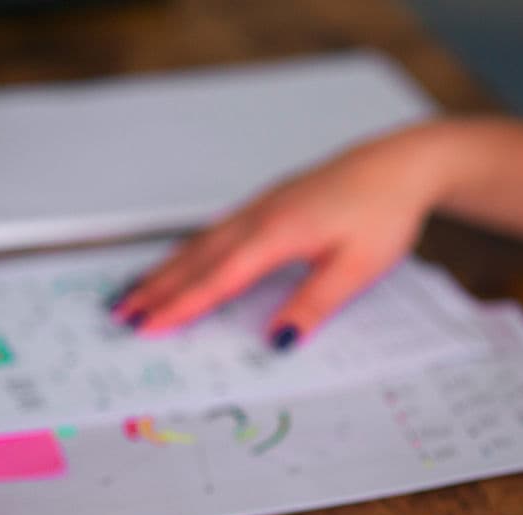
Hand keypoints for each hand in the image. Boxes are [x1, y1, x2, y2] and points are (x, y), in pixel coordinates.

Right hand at [110, 127, 440, 344]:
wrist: (401, 164)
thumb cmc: (384, 211)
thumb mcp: (357, 267)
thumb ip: (314, 304)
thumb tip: (277, 341)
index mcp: (278, 233)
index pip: (219, 278)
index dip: (181, 306)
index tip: (148, 327)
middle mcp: (261, 216)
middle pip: (197, 258)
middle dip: (157, 288)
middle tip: (120, 314)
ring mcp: (263, 205)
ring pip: (203, 242)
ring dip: (168, 268)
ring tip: (137, 291)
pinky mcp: (271, 202)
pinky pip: (219, 230)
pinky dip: (192, 249)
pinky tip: (184, 258)